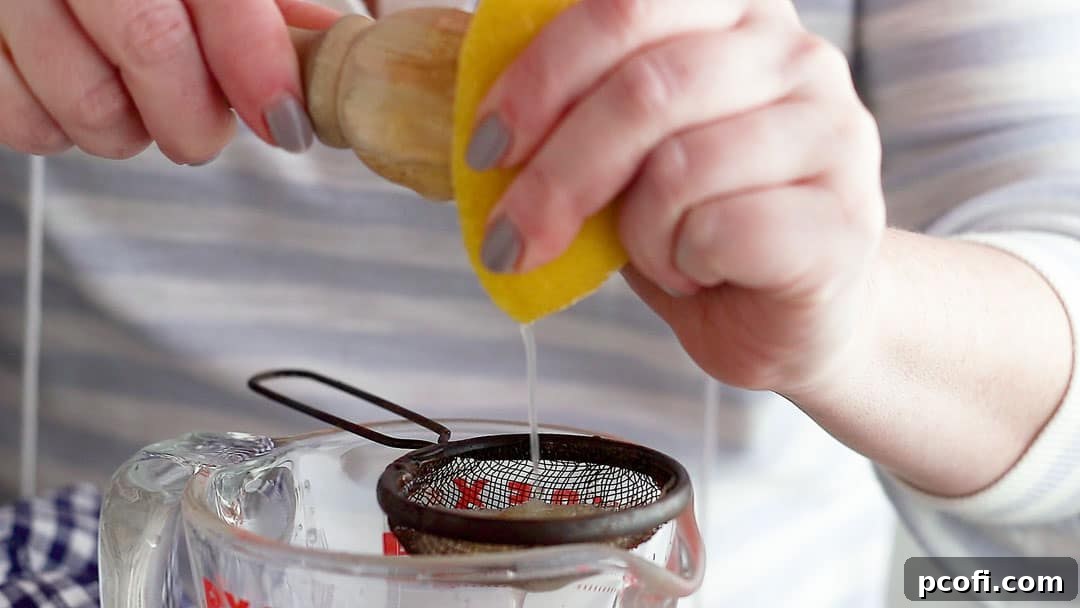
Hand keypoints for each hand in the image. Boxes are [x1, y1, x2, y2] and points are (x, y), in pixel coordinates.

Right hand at [0, 0, 338, 162]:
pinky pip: (23, 121)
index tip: (287, 123)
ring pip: (86, 102)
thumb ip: (269, 5)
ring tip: (138, 102)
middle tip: (209, 129)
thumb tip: (334, 51)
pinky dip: (63, 130)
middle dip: (198, 117)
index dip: (258, 66)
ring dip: (131, 131)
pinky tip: (82, 95)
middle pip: (151, 46)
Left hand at [469, 0, 884, 395]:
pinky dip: (680, 264)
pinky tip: (698, 271)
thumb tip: (481, 121)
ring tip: (654, 252)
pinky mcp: (845, 219)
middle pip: (645, 88)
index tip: (485, 145)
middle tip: (509, 237)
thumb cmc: (697, 225)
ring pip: (678, 167)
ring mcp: (833, 132)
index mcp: (733, 12)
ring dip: (634, 232)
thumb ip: (575, 114)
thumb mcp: (624, 155)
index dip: (541, 73)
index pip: (624, 6)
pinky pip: (718, 231)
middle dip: (556, 174)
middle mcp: (795, 54)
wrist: (786, 312)